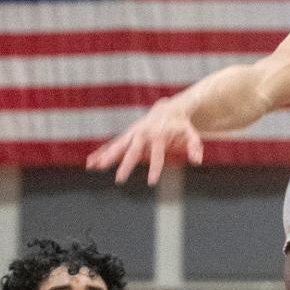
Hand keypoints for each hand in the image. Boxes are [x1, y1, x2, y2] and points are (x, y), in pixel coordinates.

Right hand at [85, 98, 203, 184]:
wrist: (169, 108)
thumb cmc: (181, 124)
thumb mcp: (192, 134)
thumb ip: (195, 146)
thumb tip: (197, 161)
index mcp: (158, 135)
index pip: (157, 155)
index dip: (155, 169)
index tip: (151, 182)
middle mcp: (143, 134)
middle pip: (133, 151)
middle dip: (125, 165)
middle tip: (118, 179)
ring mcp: (133, 133)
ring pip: (118, 146)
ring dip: (106, 156)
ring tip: (93, 166)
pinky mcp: (128, 134)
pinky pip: (114, 144)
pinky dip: (103, 152)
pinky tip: (91, 161)